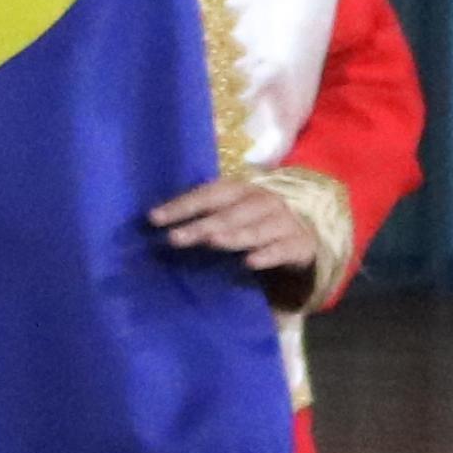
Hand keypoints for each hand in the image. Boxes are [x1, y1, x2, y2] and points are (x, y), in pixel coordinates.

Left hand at [151, 169, 330, 278]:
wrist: (298, 240)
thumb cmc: (251, 226)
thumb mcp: (228, 216)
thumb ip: (201, 217)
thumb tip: (154, 223)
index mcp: (240, 190)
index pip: (208, 194)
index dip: (181, 206)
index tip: (154, 219)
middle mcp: (263, 201)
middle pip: (229, 213)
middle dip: (201, 225)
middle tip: (175, 239)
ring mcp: (283, 221)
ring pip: (256, 229)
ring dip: (233, 236)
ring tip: (212, 242)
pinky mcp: (298, 244)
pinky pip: (281, 250)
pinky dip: (266, 255)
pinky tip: (249, 263)